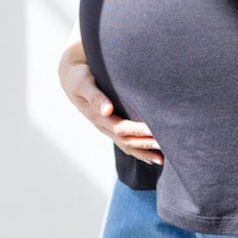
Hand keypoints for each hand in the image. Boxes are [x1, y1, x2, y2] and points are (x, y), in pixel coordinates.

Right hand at [57, 42, 162, 167]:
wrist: (71, 77)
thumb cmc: (79, 77)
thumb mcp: (84, 84)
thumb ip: (95, 97)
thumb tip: (107, 110)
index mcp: (97, 116)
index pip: (120, 128)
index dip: (137, 131)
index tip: (154, 132)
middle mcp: (102, 125)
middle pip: (126, 141)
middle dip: (146, 144)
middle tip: (167, 146)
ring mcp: (106, 128)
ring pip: (127, 145)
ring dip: (144, 153)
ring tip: (163, 159)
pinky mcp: (110, 126)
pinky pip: (125, 142)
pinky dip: (139, 151)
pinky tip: (151, 157)